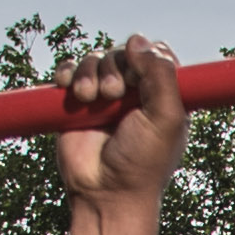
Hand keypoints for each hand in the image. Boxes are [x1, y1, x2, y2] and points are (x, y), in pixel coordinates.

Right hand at [55, 35, 186, 203]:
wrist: (106, 195)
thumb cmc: (142, 163)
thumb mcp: (167, 117)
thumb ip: (161, 74)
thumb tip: (136, 39)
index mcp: (162, 93)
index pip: (154, 53)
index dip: (143, 56)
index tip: (137, 78)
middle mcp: (133, 92)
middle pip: (122, 52)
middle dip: (114, 66)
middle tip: (113, 94)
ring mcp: (103, 98)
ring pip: (95, 59)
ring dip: (89, 71)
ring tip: (88, 97)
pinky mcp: (76, 107)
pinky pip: (70, 73)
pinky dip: (67, 73)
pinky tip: (67, 86)